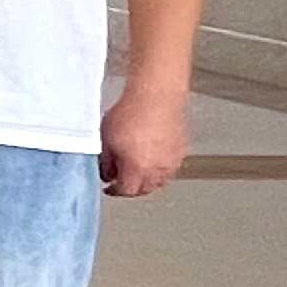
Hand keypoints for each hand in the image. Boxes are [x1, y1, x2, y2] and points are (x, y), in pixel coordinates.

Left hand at [101, 82, 189, 196]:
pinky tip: (152, 160)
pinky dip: (161, 169)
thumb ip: (105, 162)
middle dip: (132, 188)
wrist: (156, 95)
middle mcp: (158, 169)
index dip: (115, 191)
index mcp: (138, 169)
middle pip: (145, 189)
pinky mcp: (181, 149)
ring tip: (137, 174)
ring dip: (148, 181)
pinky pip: (171, 167)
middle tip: (122, 182)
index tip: (109, 188)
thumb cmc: (131, 112)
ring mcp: (172, 160)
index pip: (127, 191)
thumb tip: (106, 173)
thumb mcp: (105, 140)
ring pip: (160, 180)